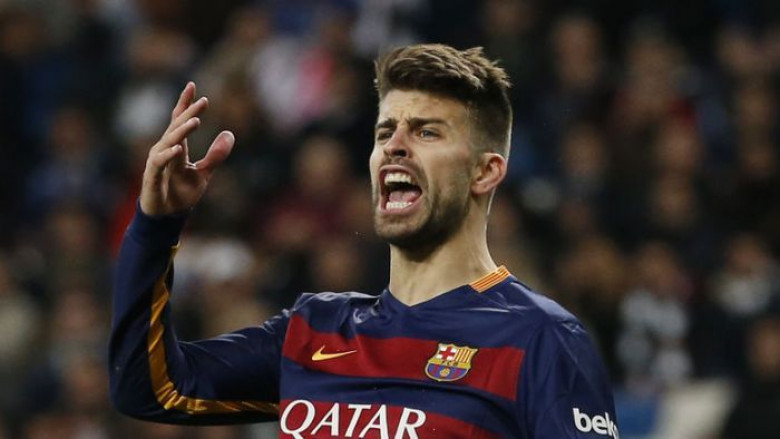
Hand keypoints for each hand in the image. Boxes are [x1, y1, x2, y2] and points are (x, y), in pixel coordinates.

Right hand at [139, 82, 234, 215]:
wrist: (167, 218)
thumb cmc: (181, 194)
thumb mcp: (204, 173)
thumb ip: (216, 155)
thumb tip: (230, 134)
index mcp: (176, 147)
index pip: (179, 120)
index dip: (185, 103)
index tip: (192, 85)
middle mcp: (165, 149)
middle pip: (176, 126)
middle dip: (189, 112)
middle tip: (203, 101)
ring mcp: (157, 161)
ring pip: (169, 141)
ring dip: (182, 131)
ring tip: (196, 120)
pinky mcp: (152, 175)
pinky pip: (159, 163)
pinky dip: (168, 155)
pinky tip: (178, 149)